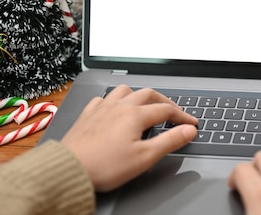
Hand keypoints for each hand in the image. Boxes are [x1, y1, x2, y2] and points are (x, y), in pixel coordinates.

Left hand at [61, 84, 197, 191]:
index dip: (182, 116)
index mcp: (135, 115)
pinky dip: (114, 100)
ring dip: (139, 95)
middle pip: (149, 95)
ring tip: (145, 104)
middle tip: (174, 111)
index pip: (166, 110)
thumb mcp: (145, 157)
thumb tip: (188, 130)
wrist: (69, 168)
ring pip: (125, 91)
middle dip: (165, 102)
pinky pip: (103, 98)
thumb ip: (170, 141)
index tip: (191, 123)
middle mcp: (119, 106)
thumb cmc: (104, 166)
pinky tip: (114, 108)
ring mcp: (102, 108)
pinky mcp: (88, 115)